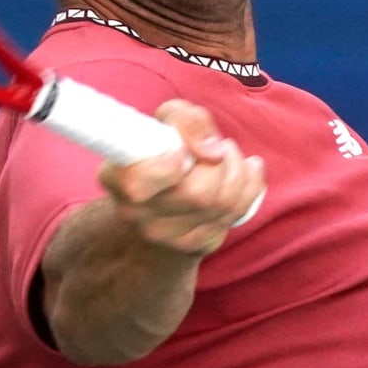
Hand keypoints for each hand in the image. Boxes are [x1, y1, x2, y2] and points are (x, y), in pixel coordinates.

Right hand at [96, 99, 265, 256]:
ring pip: (222, 205)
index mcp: (118, 179)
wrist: (159, 200)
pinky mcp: (193, 246)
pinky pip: (235, 216)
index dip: (169, 168)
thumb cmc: (162, 150)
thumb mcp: (167, 121)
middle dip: (221, 163)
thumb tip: (213, 150)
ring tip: (230, 156)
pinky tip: (244, 173)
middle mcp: (136, 214)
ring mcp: (165, 236)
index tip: (182, 153)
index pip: (138, 184)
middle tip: (220, 147)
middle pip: (198, 194)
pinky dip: (249, 187)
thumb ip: (187, 120)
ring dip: (238, 171)